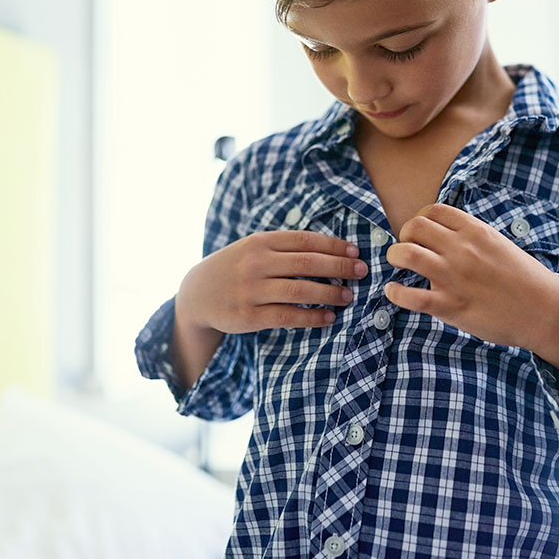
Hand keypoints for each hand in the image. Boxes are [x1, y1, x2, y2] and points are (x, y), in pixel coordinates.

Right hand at [176, 230, 367, 334]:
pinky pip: (287, 316)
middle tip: (362, 271)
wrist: (197, 293)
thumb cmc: (237, 267)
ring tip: (348, 296)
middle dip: (339, 267)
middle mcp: (257, 263)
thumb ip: (286, 246)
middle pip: (308, 263)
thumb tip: (332, 249)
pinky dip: (311, 317)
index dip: (334, 245)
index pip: (306, 240)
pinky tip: (328, 317)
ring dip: (330, 293)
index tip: (355, 252)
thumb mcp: (254, 247)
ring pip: (300, 290)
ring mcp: (252, 289)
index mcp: (261, 241)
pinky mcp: (249, 315)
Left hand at [383, 203, 558, 353]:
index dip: (419, 218)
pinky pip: (410, 296)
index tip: (420, 233)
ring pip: (406, 254)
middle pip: (414, 227)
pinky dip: (395, 292)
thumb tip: (443, 234)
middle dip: (404, 235)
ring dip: (395, 257)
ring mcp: (454, 277)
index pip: (433, 210)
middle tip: (408, 249)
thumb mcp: (499, 244)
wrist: (544, 311)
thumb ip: (471, 236)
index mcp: (476, 231)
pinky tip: (395, 292)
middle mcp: (462, 249)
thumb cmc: (524, 279)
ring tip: (399, 265)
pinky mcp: (451, 306)